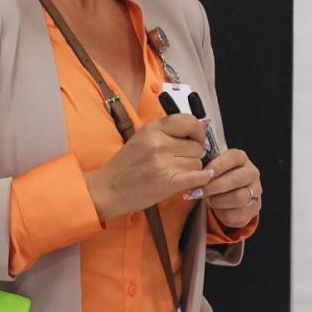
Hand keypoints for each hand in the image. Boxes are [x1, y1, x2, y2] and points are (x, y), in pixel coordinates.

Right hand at [85, 114, 213, 220]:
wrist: (108, 189)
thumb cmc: (124, 167)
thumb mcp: (143, 138)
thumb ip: (169, 132)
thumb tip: (204, 125)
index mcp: (152, 128)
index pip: (190, 121)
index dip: (198, 132)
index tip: (195, 140)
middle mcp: (158, 142)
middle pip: (196, 145)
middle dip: (193, 154)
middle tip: (179, 162)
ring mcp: (163, 162)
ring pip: (197, 162)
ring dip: (192, 169)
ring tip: (175, 173)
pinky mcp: (168, 182)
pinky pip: (199, 176)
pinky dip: (201, 179)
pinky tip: (194, 181)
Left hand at [202, 148, 261, 229]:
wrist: (229, 198)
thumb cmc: (217, 179)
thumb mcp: (212, 169)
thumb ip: (206, 169)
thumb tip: (194, 175)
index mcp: (241, 158)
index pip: (233, 157)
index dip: (218, 165)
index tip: (204, 173)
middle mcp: (252, 173)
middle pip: (235, 180)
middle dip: (213, 187)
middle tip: (196, 192)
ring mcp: (255, 191)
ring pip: (238, 197)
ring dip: (218, 201)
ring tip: (208, 200)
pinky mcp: (253, 209)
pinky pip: (237, 213)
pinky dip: (223, 213)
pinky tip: (217, 209)